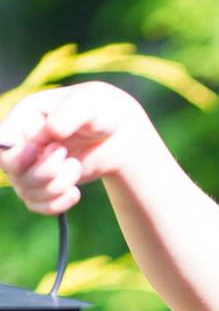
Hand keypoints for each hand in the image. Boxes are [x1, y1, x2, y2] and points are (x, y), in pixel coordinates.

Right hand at [0, 81, 152, 213]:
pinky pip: (37, 206)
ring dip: (57, 186)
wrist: (116, 136)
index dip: (17, 154)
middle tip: (67, 156)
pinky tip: (75, 192)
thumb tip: (52, 131)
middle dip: (44, 171)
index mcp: (24, 117)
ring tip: (76, 166)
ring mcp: (30, 166)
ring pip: (27, 192)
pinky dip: (57, 204)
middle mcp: (22, 143)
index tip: (40, 149)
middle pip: (13, 171)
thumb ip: (70, 113)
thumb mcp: (89, 104)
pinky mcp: (43, 185)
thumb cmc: (100, 111)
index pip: (2, 143)